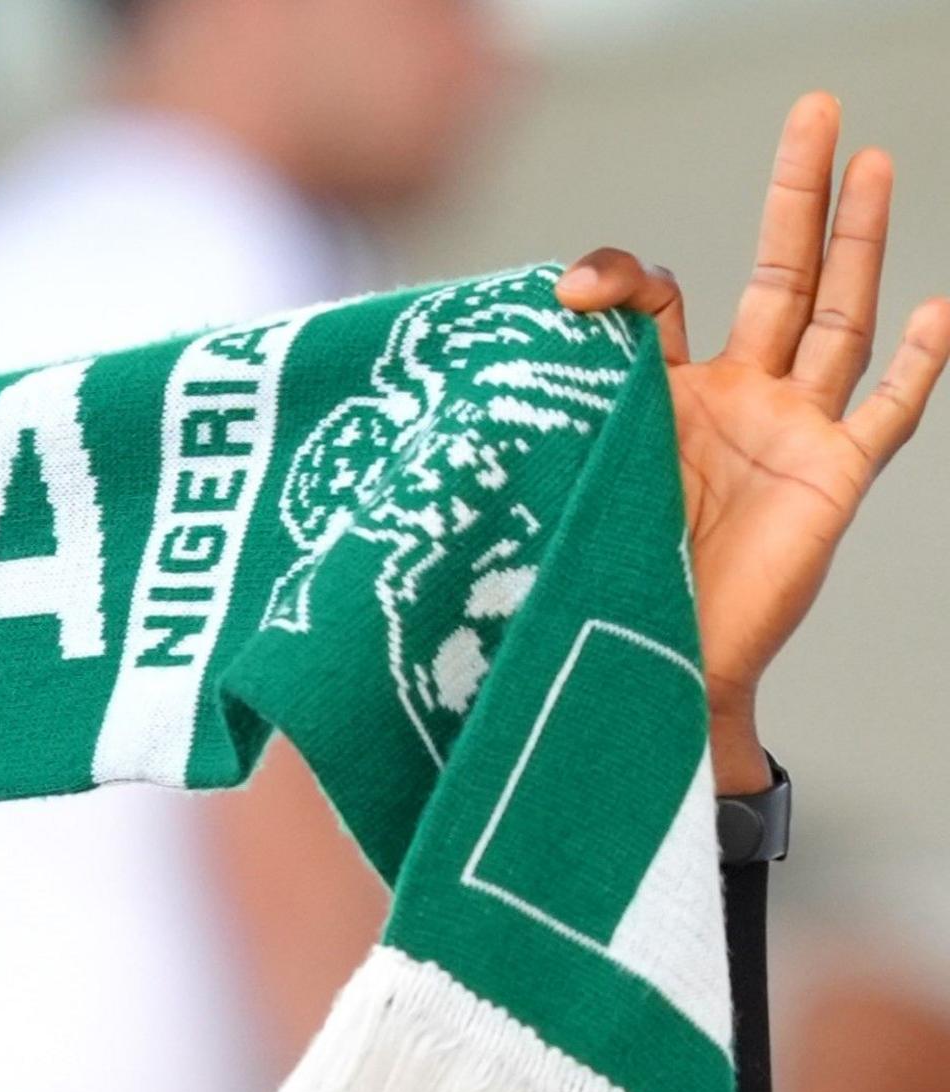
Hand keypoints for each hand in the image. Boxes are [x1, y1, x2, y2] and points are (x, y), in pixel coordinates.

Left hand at [557, 92, 949, 793]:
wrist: (643, 669)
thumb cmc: (592, 589)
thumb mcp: (556, 491)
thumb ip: (539, 429)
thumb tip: (498, 378)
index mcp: (658, 402)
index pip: (655, 302)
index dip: (621, 277)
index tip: (570, 293)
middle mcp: (734, 404)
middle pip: (776, 276)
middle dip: (794, 194)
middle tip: (815, 110)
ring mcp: (789, 434)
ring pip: (837, 317)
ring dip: (857, 240)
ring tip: (873, 162)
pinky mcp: (831, 478)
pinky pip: (887, 412)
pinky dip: (916, 364)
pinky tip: (943, 308)